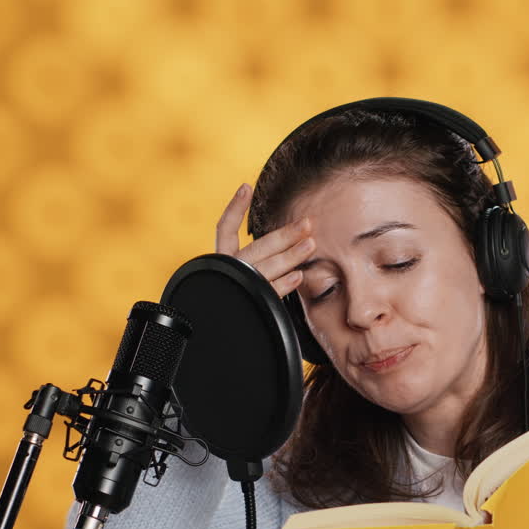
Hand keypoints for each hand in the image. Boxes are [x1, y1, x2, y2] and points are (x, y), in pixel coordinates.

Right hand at [214, 183, 315, 297]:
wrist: (217, 341)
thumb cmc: (234, 306)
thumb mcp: (241, 281)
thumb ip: (256, 262)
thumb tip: (285, 246)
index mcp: (222, 262)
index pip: (223, 229)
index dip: (234, 208)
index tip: (246, 187)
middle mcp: (228, 271)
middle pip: (257, 247)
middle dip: (284, 235)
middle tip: (307, 224)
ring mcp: (238, 288)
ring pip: (265, 266)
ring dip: (290, 255)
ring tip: (311, 245)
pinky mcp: (249, 305)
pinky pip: (268, 292)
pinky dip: (284, 284)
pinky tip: (299, 276)